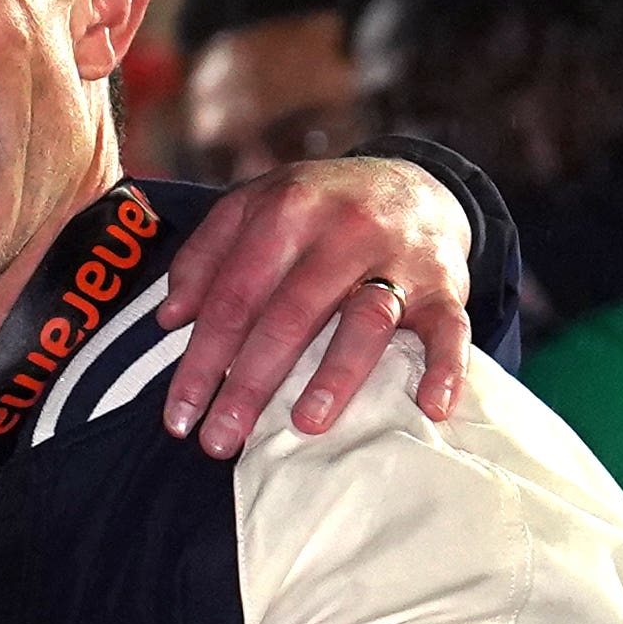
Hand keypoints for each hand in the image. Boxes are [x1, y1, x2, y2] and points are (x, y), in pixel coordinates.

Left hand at [158, 154, 471, 458]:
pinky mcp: (447, 284)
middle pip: (289, 315)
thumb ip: (204, 256)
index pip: (233, 297)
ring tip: (304, 425)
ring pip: (365, 320)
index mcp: (286, 211)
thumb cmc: (316, 209)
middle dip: (249, 384)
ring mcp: (399, 257)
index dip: (201, 360)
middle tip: (220, 441)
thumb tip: (170, 318)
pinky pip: (452, 328)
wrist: (412, 182)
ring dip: (335, 377)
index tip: (178, 416)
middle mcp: (343, 230)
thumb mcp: (252, 208)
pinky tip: (430, 407)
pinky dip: (446, 367)